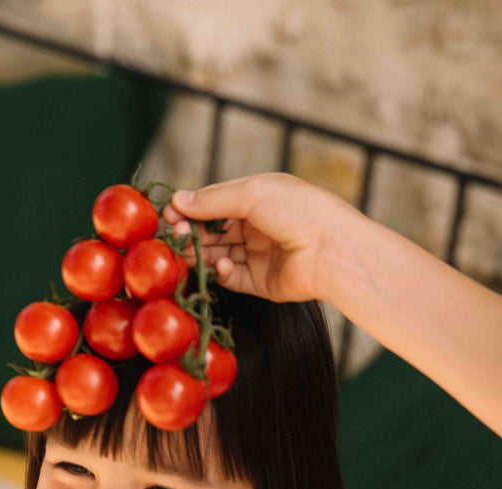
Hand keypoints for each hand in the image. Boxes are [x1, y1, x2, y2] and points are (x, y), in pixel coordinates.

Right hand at [162, 172, 353, 302]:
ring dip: (201, 252)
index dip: (192, 208)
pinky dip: (222, 272)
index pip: (215, 203)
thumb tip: (178, 200)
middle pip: (214, 230)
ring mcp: (259, 255)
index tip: (169, 214)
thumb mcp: (251, 194)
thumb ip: (213, 200)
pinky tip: (220, 264)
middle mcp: (258, 226)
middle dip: (192, 232)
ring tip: (187, 251)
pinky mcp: (261, 282)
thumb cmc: (299, 211)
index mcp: (258, 198)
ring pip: (219, 254)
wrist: (331, 250)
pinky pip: (232, 277)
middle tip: (175, 235)